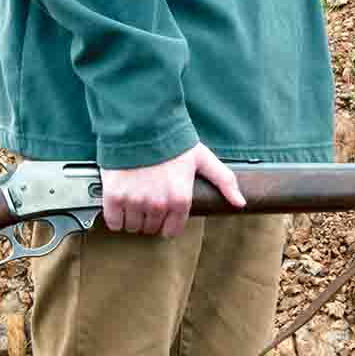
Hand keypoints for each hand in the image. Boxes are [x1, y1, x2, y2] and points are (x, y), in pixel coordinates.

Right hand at [100, 143, 245, 237]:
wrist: (141, 124)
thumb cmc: (172, 141)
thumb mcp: (203, 159)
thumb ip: (224, 181)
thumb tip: (240, 203)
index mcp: (180, 199)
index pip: (172, 231)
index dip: (168, 223)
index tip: (164, 212)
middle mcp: (158, 205)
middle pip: (151, 229)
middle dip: (151, 218)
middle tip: (149, 200)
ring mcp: (135, 201)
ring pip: (133, 227)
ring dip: (133, 218)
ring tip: (135, 199)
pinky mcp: (114, 197)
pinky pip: (114, 221)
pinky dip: (116, 216)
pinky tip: (120, 204)